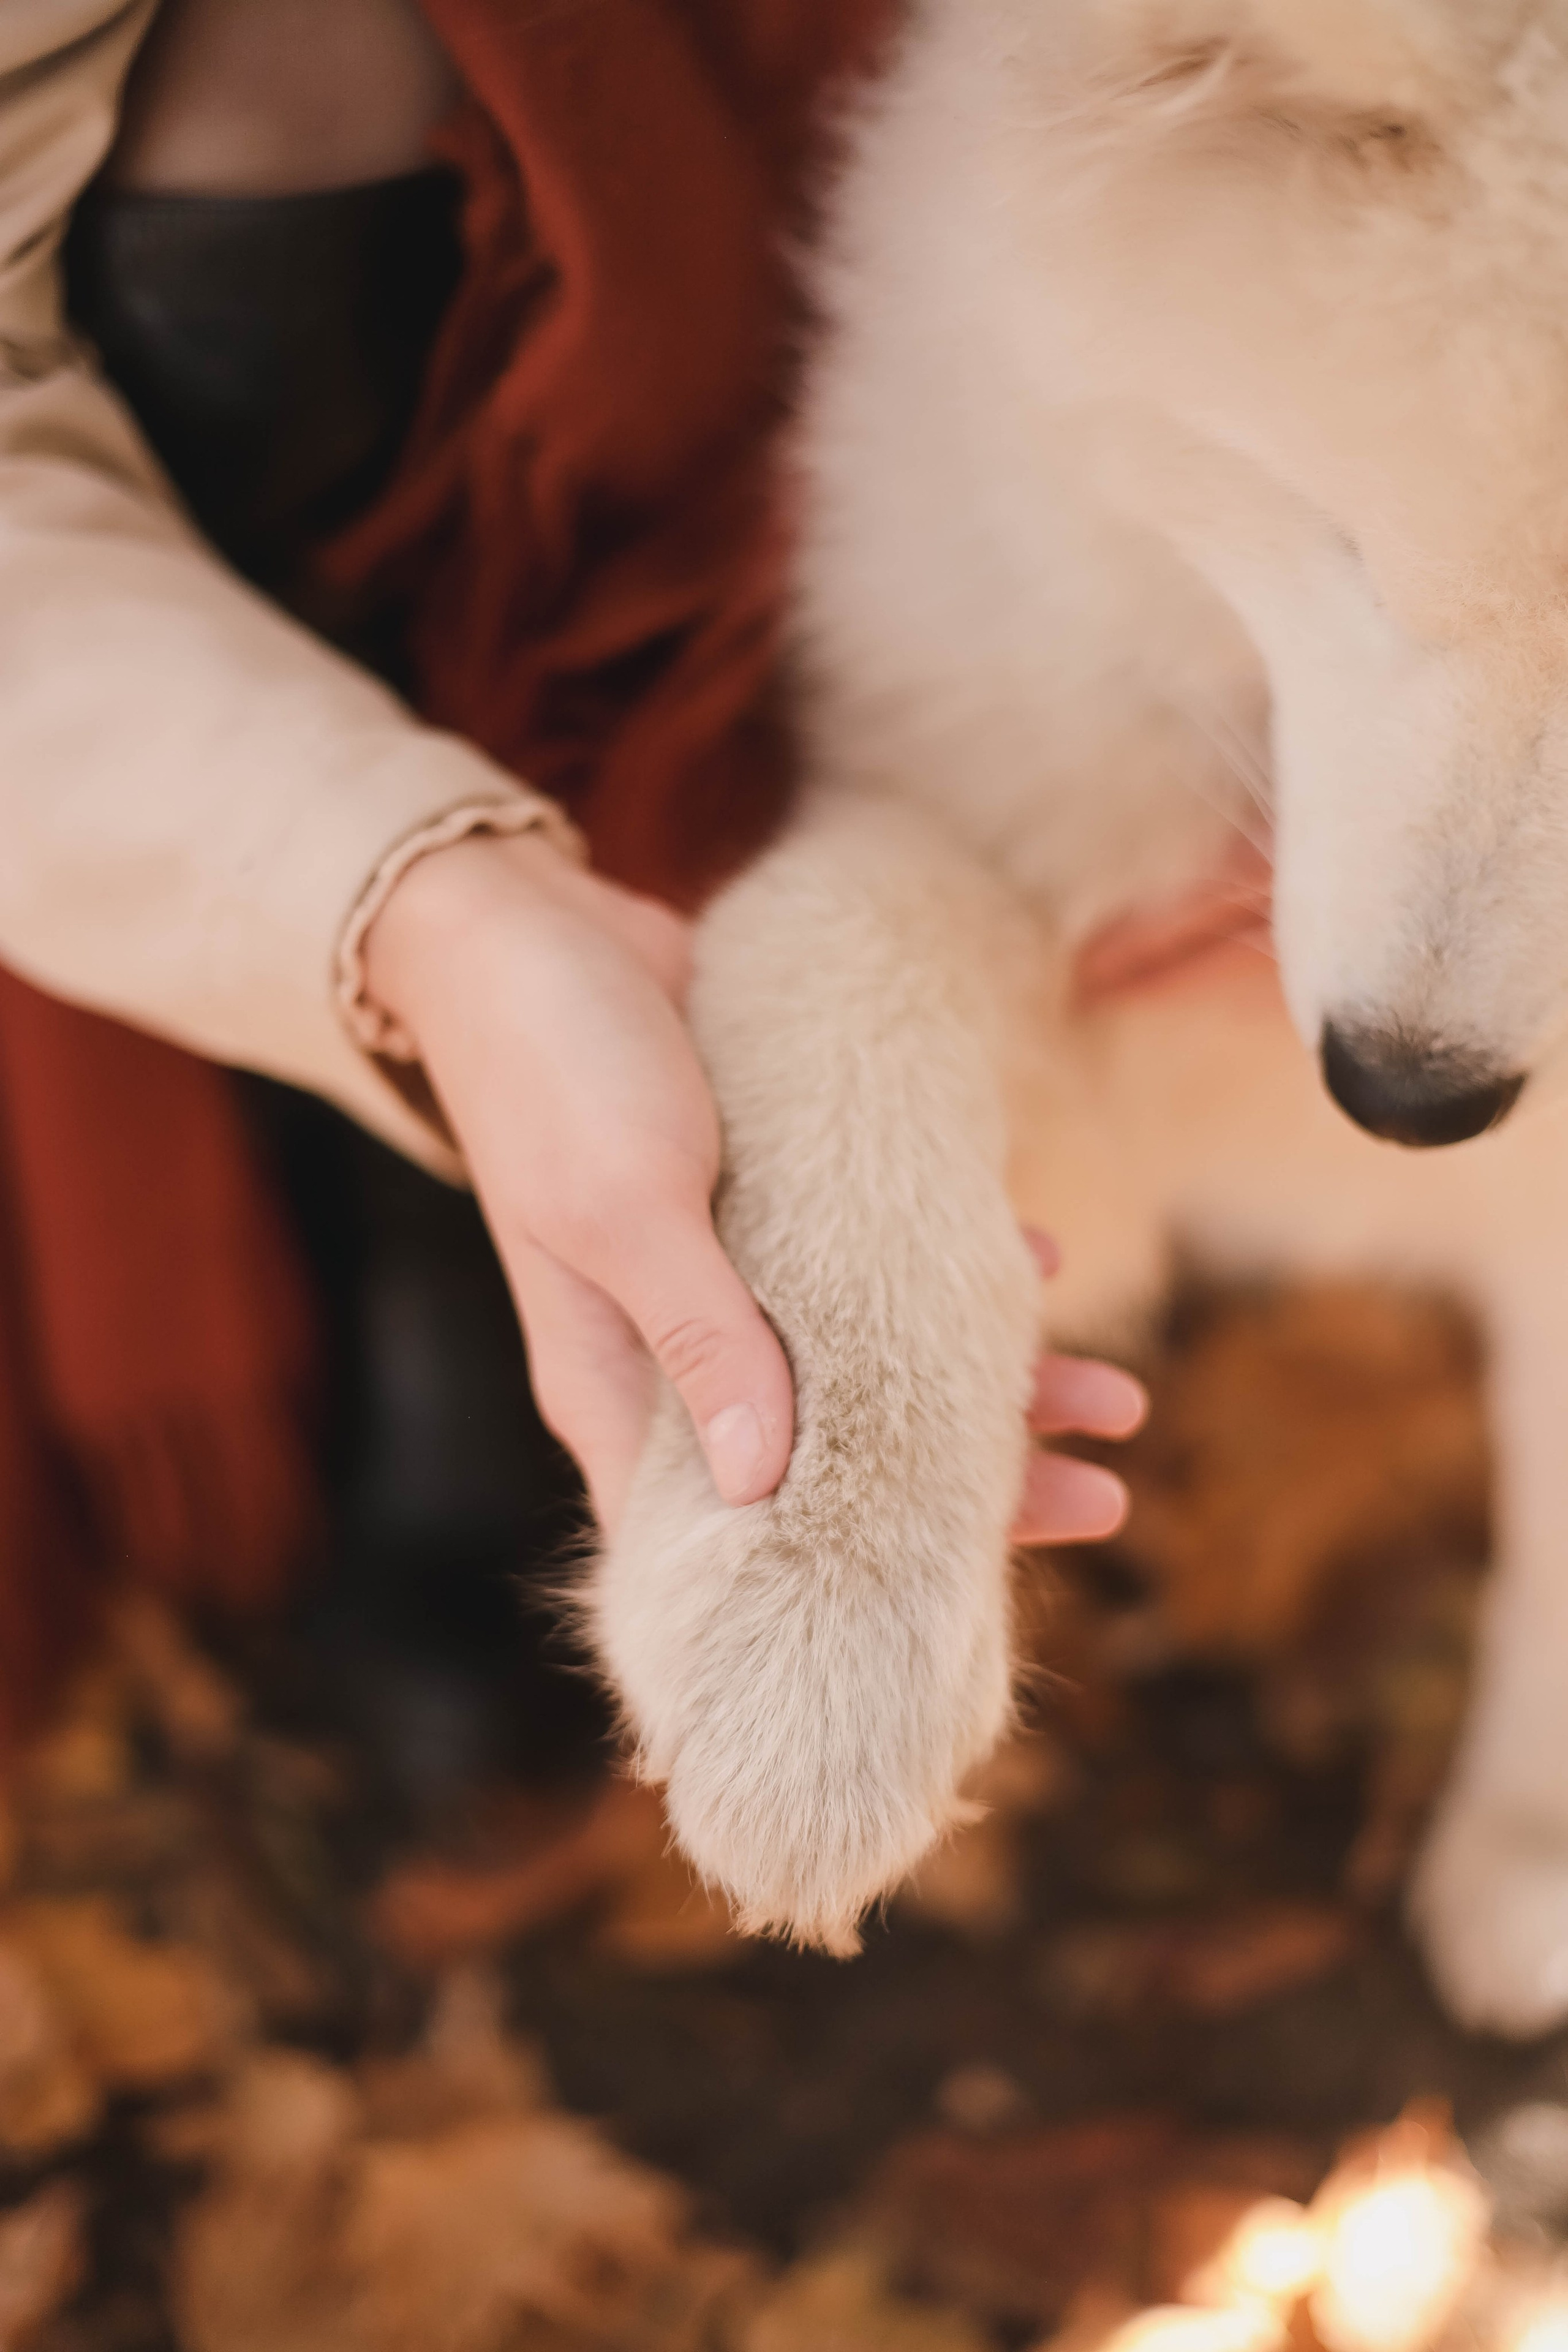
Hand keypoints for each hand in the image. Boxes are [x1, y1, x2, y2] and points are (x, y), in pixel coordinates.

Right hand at [364, 831, 1145, 1546]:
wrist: (525, 927)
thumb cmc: (551, 1067)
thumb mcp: (625, 1205)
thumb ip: (700, 1336)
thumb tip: (767, 1477)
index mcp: (619, 1390)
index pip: (732, 1539)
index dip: (844, 1582)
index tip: (959, 1611)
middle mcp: (678, 1356)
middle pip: (837, 1466)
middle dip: (971, 1487)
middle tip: (1103, 1499)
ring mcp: (727, 1281)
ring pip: (877, 1369)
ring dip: (994, 1382)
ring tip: (1118, 1400)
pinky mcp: (768, 1203)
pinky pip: (879, 1265)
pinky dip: (957, 1273)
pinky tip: (1042, 1261)